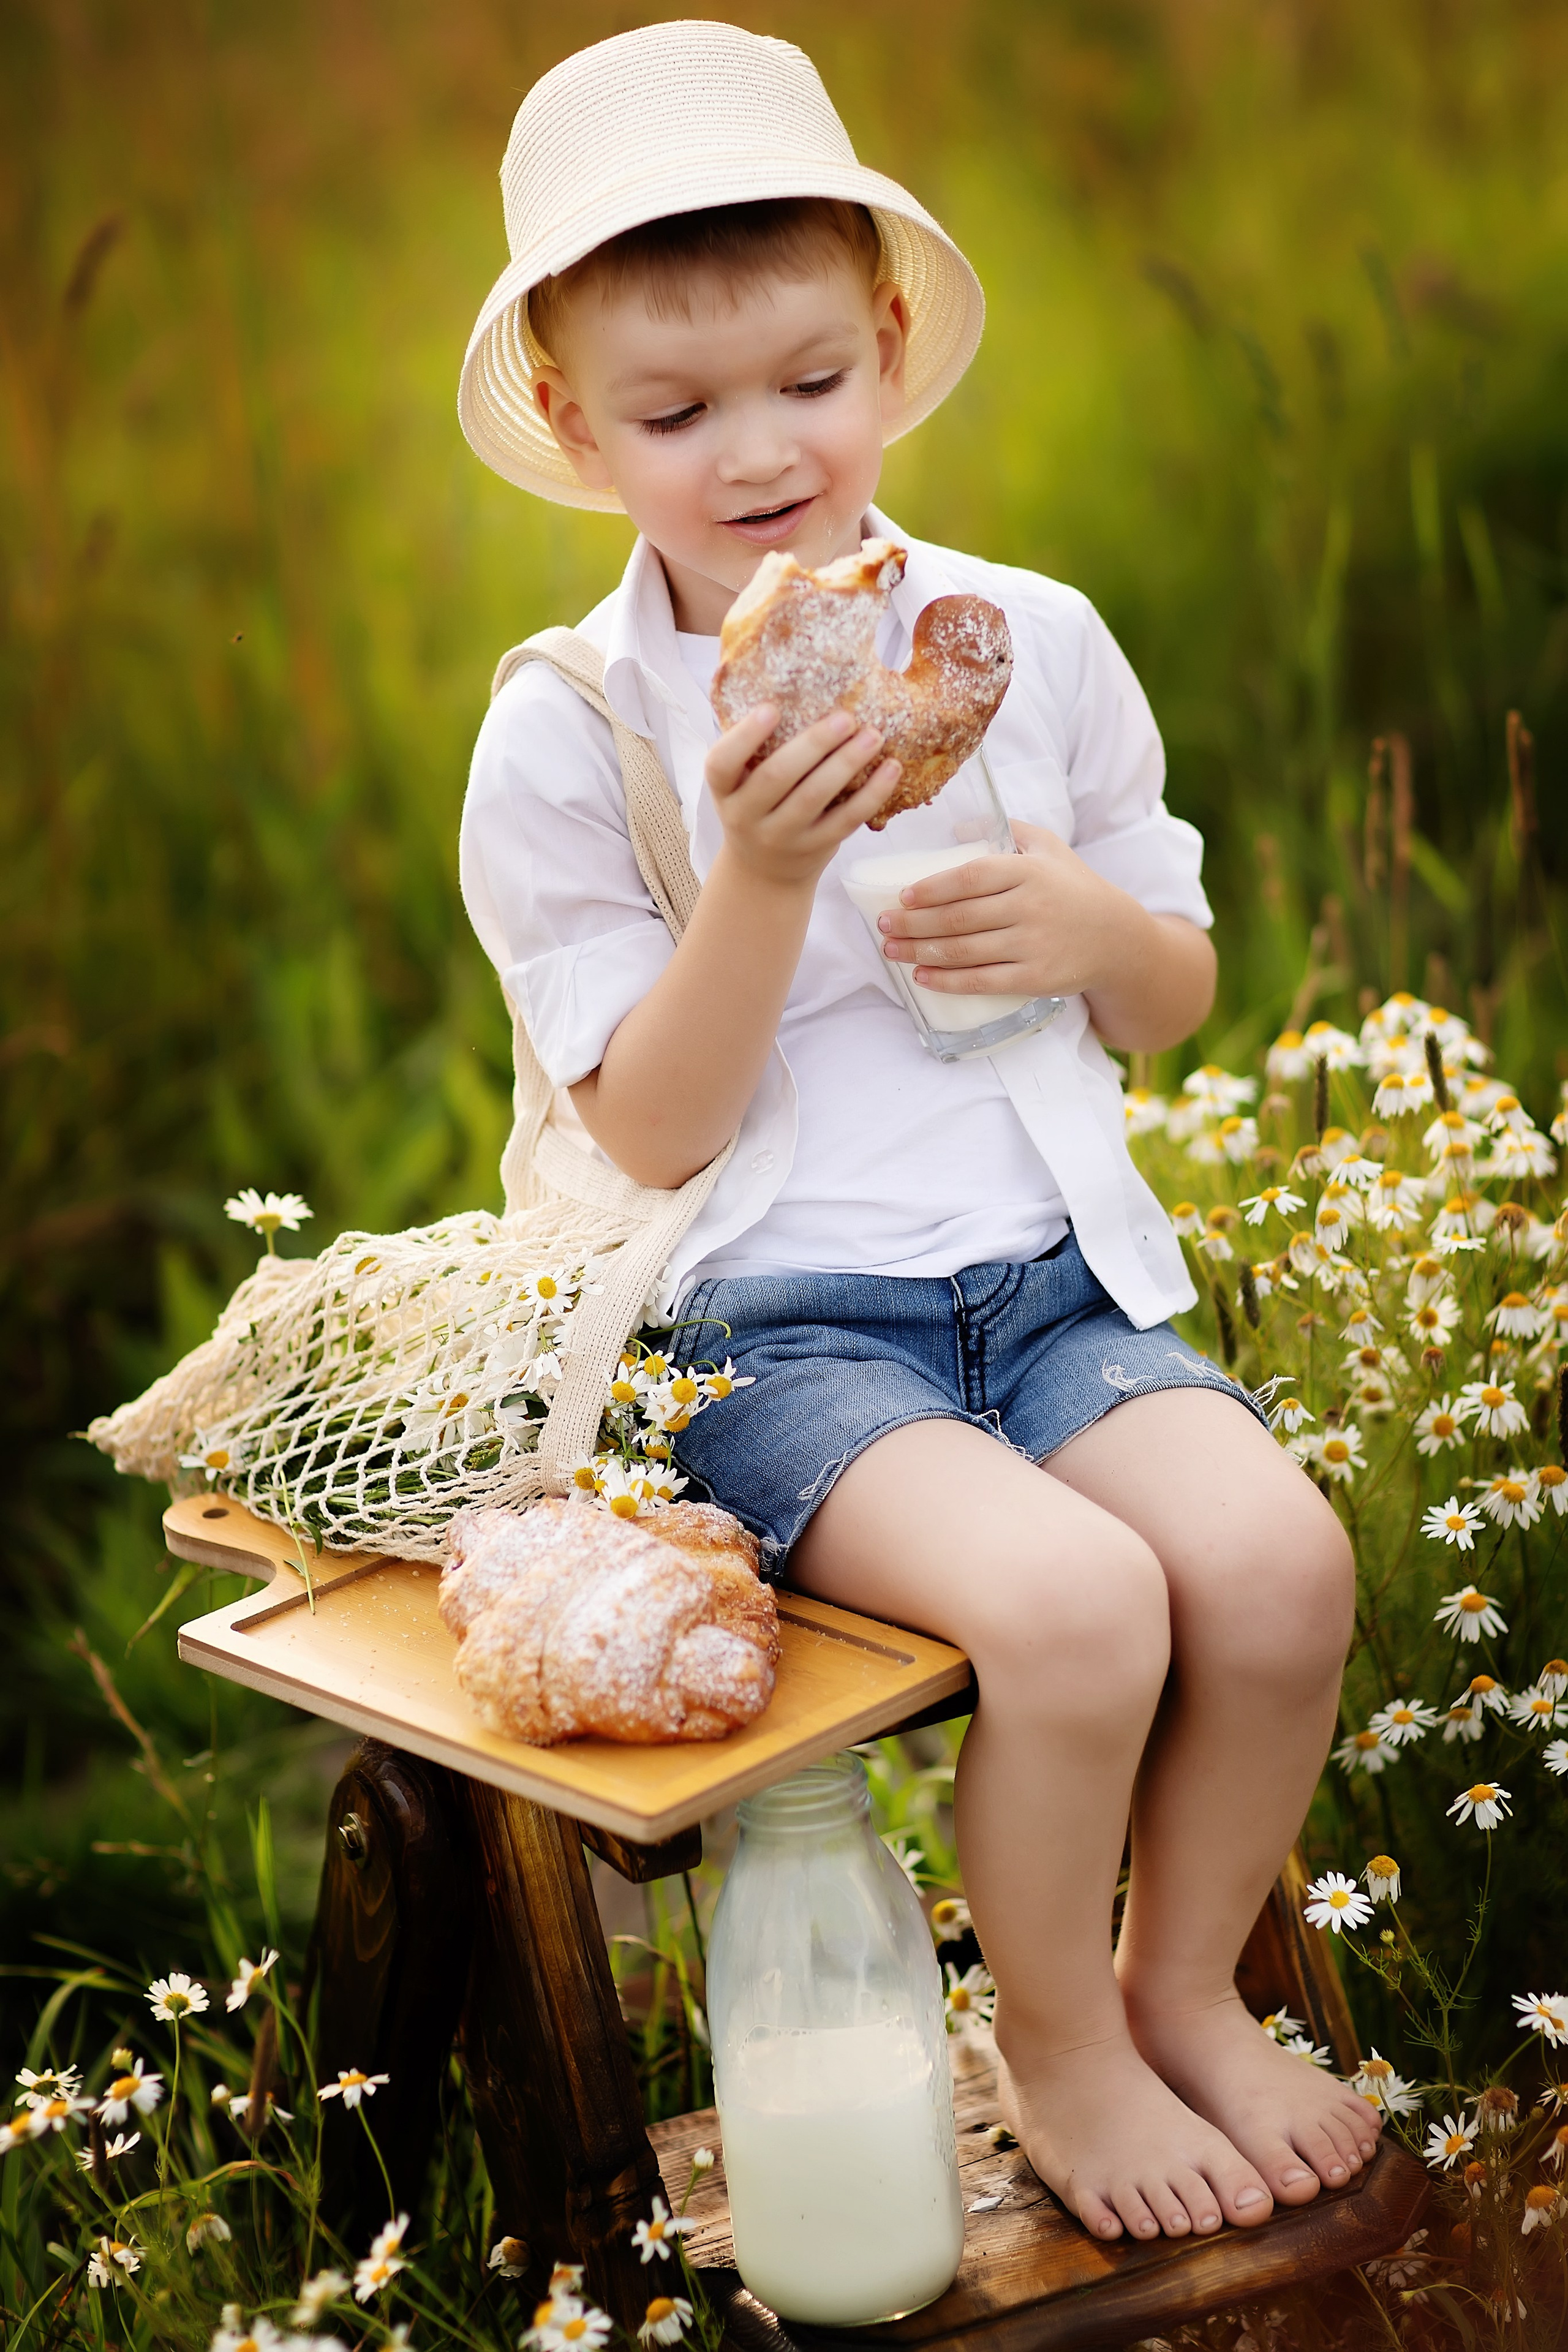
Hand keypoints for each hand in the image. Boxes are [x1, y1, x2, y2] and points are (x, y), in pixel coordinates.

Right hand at [704, 704, 901, 892]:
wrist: (763, 873)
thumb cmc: (757, 810)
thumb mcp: (741, 785)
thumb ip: (756, 750)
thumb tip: (797, 685)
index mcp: (725, 791)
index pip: (721, 764)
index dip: (745, 736)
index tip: (772, 708)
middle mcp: (746, 816)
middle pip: (776, 778)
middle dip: (813, 745)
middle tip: (845, 717)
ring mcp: (782, 837)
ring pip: (814, 798)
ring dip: (846, 763)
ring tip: (873, 735)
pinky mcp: (815, 849)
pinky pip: (846, 820)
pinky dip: (872, 794)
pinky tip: (890, 768)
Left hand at [876, 821, 1126, 999]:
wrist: (1116, 937)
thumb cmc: (1073, 887)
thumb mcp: (1049, 847)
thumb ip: (1008, 831)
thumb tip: (957, 828)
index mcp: (1029, 871)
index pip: (971, 877)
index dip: (933, 888)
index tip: (903, 895)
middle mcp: (1030, 907)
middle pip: (959, 917)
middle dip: (914, 923)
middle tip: (884, 925)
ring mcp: (1032, 945)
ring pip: (965, 951)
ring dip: (921, 952)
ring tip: (892, 950)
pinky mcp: (1035, 978)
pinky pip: (982, 981)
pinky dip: (948, 982)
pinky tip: (922, 978)